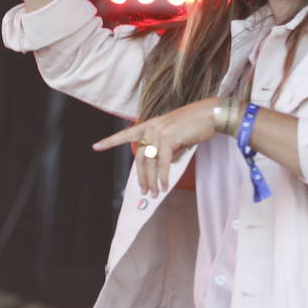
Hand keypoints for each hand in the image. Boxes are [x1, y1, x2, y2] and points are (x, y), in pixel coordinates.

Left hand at [93, 100, 217, 196]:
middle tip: (145, 191)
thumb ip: (164, 148)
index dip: (110, 141)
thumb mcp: (175, 136)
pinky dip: (164, 175)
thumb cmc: (195, 124)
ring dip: (153, 180)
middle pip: (140, 157)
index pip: (126, 134)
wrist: (211, 114)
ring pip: (150, 162)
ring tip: (156, 193)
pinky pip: (163, 162)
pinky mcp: (169, 138)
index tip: (96, 146)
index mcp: (150, 124)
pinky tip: (165, 185)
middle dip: (141, 177)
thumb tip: (161, 167)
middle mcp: (151, 127)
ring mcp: (159, 132)